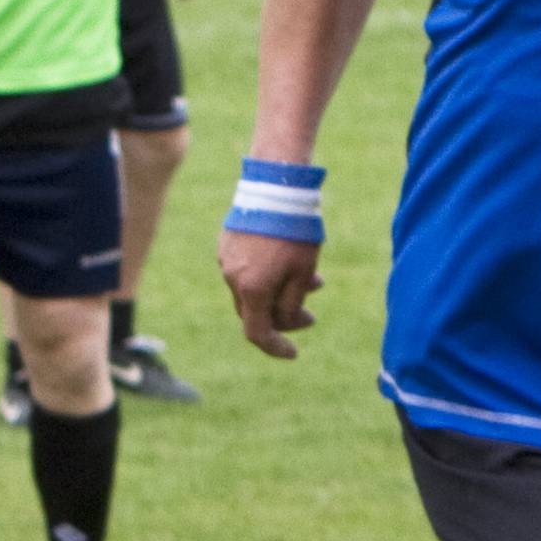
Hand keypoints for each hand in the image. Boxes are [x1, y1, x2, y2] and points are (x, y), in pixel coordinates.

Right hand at [219, 228, 323, 357]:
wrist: (275, 186)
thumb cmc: (295, 231)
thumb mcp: (303, 273)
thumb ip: (291, 304)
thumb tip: (285, 322)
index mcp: (251, 289)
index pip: (258, 333)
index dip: (275, 347)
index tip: (294, 354)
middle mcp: (232, 277)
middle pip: (255, 312)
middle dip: (284, 317)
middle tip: (310, 313)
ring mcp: (226, 260)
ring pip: (253, 290)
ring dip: (280, 293)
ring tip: (313, 282)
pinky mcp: (227, 244)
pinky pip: (247, 270)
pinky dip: (268, 276)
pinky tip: (293, 263)